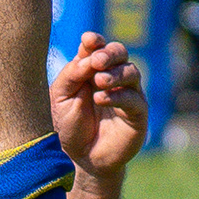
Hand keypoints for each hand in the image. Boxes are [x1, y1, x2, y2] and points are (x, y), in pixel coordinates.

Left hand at [50, 31, 147, 178]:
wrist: (80, 158)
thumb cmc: (69, 125)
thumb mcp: (61, 97)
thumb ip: (72, 74)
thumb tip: (87, 57)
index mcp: (92, 70)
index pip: (98, 47)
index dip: (95, 41)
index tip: (88, 40)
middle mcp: (113, 77)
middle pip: (120, 53)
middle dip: (109, 53)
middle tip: (97, 61)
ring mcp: (128, 94)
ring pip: (131, 72)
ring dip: (115, 73)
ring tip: (99, 81)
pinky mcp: (137, 114)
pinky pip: (134, 99)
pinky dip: (118, 96)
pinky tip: (101, 99)